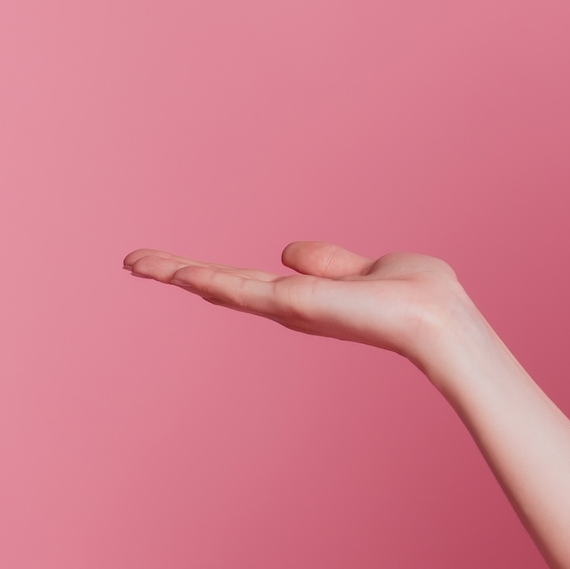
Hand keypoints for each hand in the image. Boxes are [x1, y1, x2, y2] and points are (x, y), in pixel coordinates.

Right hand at [124, 241, 472, 367]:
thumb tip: (288, 250)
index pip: (248, 281)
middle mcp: (290, 308)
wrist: (436, 318)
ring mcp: (288, 309)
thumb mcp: (366, 267)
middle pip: (222, 286)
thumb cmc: (417, 295)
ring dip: (176, 273)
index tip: (174, 265)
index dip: (211, 272)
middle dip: (177, 273)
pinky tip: (176, 272)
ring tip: (135, 262)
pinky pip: (241, 289)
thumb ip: (328, 262)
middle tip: (133, 261)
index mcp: (306, 297)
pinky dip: (207, 280)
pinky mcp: (294, 307)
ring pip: (220, 287)